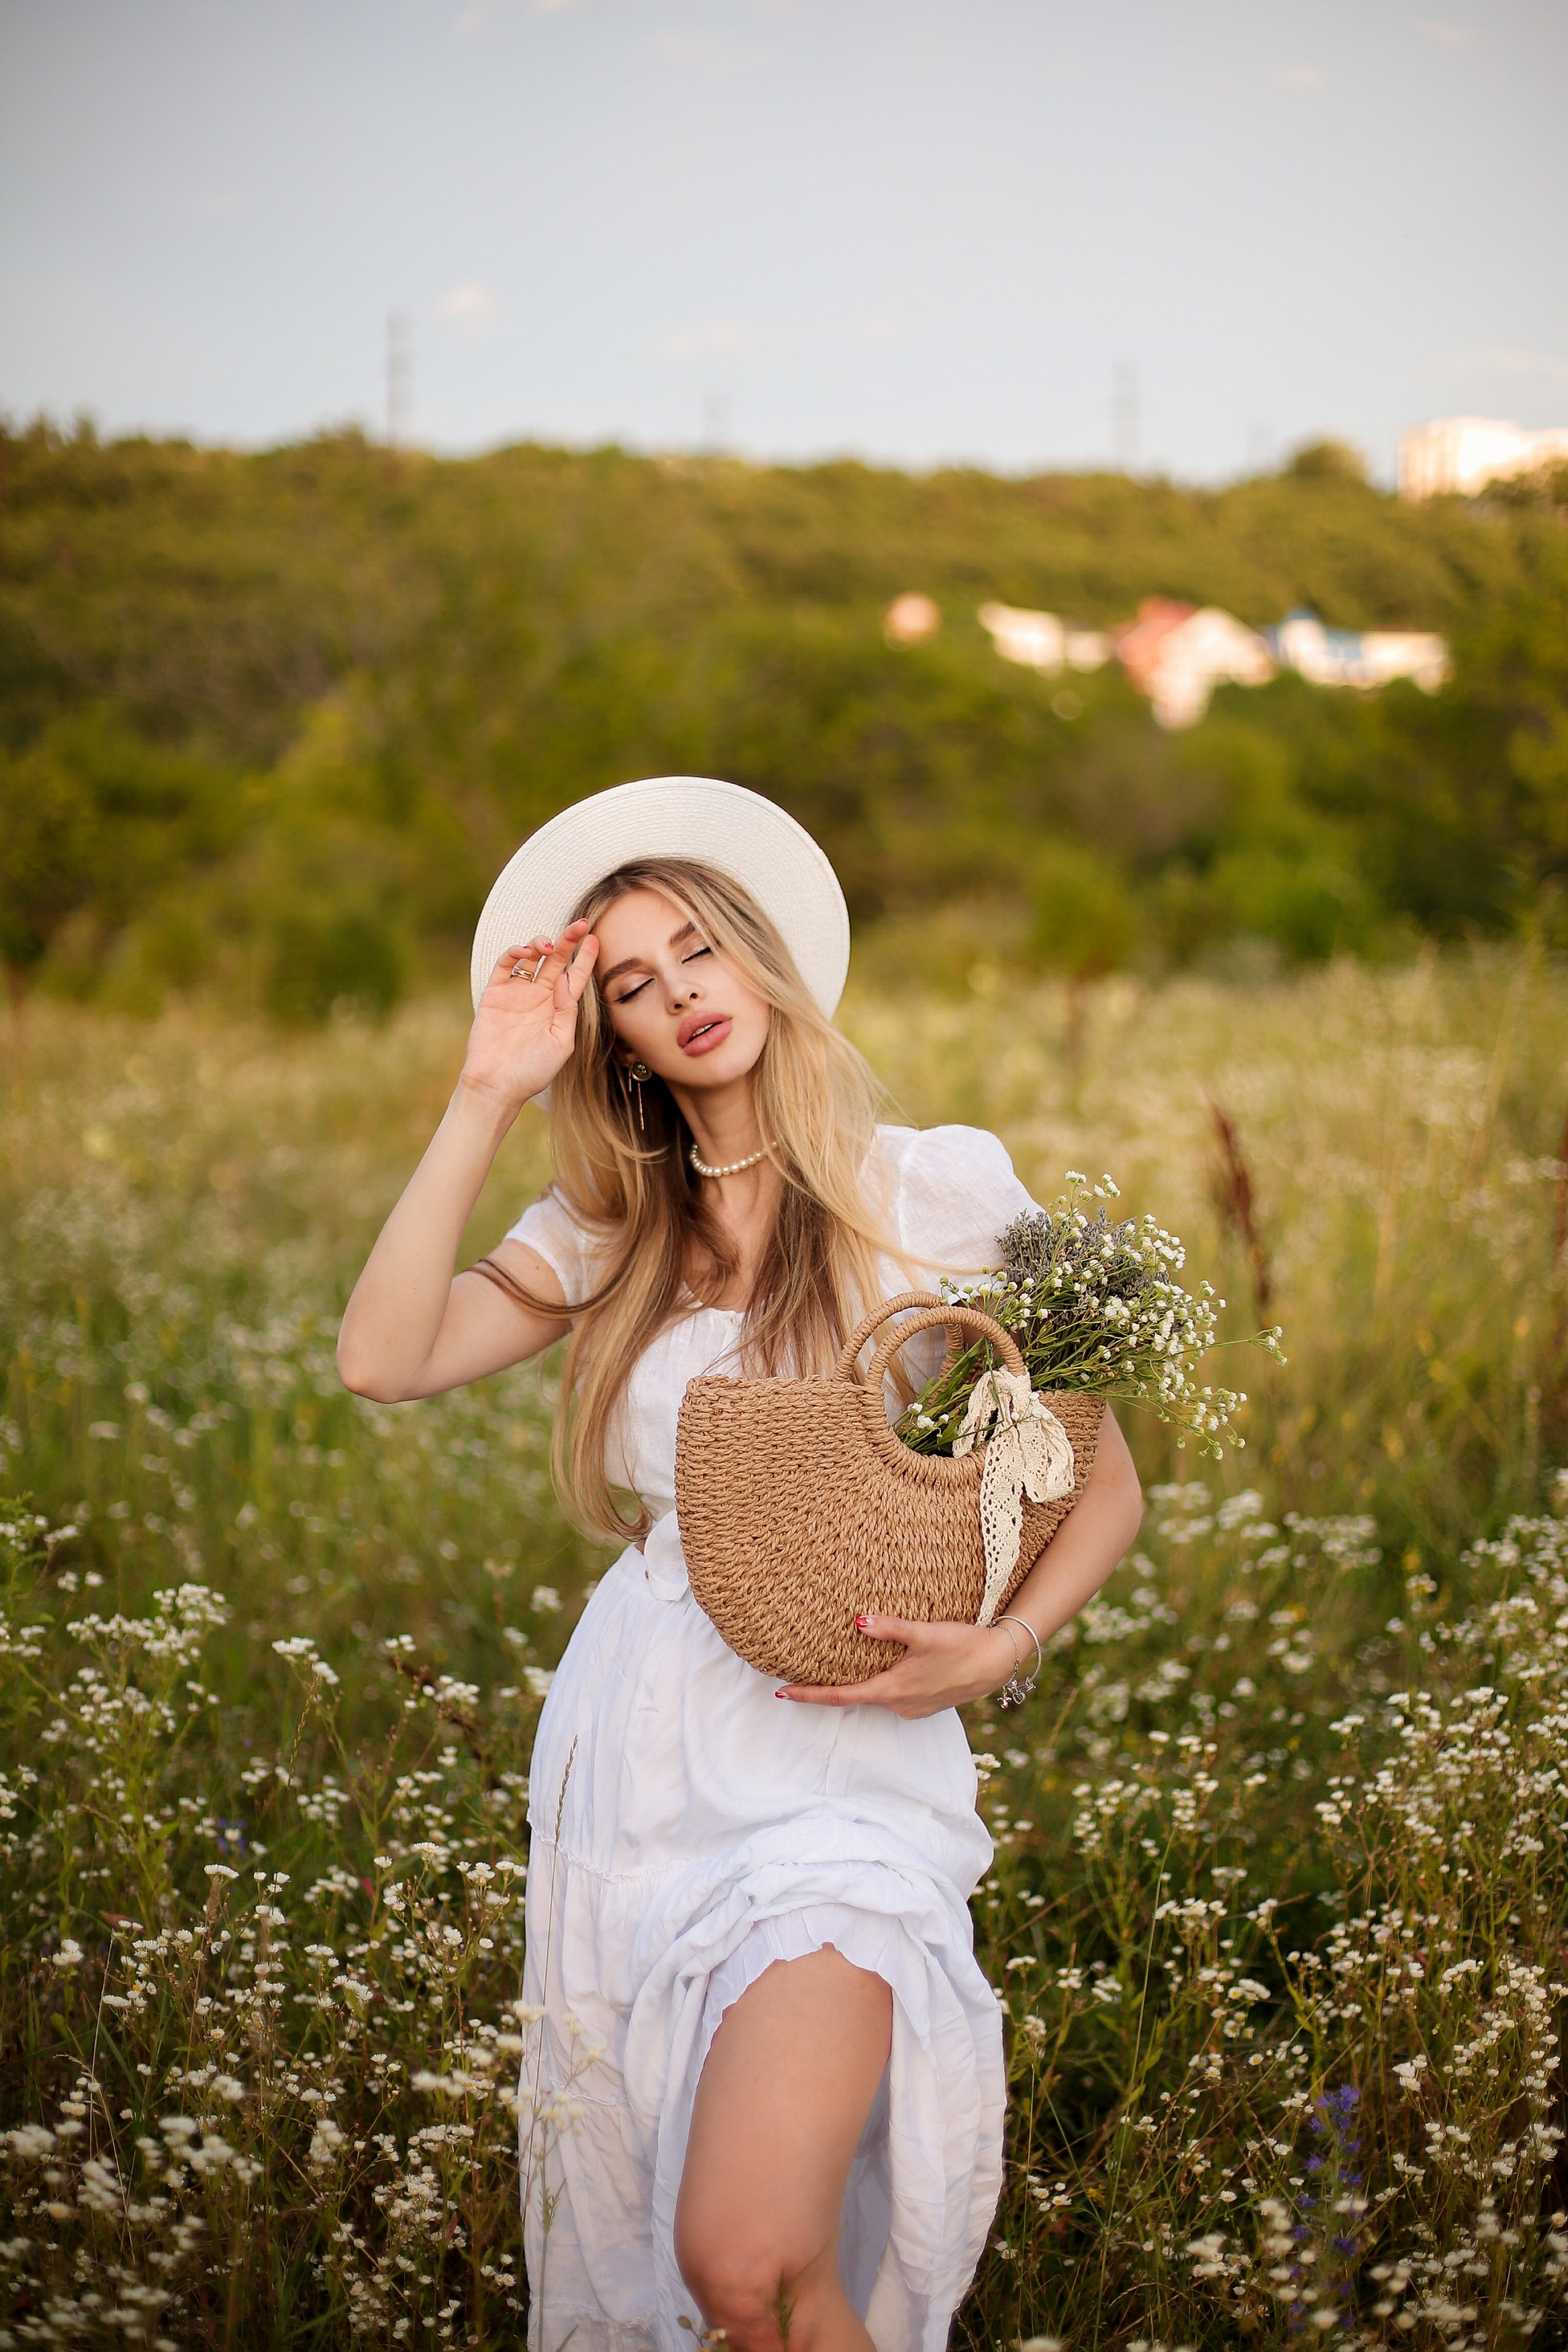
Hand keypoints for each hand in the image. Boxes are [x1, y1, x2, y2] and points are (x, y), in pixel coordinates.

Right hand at [460, 922, 599, 1109]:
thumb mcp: (562, 1043)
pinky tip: (525, 952)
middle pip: (555, 961)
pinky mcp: (495, 994)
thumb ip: (568, 1010)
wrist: (497, 1085)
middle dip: (567, 941)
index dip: (586, 958)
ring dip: (540, 944)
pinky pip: (505, 966)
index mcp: (558, 1009)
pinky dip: (514, 953)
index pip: (575, 977)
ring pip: (530, 958)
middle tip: (580, 925)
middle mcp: (538, 997)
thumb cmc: (533, 1071)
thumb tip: (568, 978)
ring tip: (548, 946)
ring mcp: (516, 994)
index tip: (595, 938)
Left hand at [776, 1614, 1020, 1719]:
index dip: (808, 1696)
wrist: (997, 1663)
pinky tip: (880, 1667)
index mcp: (892, 1689)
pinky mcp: (923, 1704)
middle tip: (799, 1673)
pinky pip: (892, 1695)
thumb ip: (890, 1627)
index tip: (781, 1693)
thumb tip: (857, 1621)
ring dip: (856, 1683)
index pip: (839, 1697)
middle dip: (827, 1688)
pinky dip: (879, 1683)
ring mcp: (911, 1708)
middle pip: (853, 1697)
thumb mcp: (925, 1633)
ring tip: (836, 1665)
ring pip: (874, 1695)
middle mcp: (898, 1705)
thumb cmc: (962, 1645)